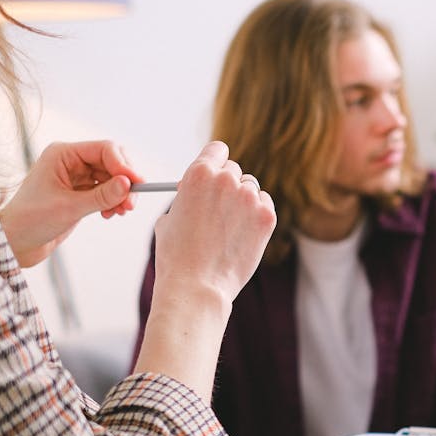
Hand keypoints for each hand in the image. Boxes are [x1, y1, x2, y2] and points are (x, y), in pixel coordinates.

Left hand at [0, 141, 143, 266]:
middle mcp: (70, 161)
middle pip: (111, 161)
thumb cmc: (30, 221)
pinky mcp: (80, 193)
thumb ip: (101, 196)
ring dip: (120, 194)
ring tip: (120, 212)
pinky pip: (106, 190)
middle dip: (124, 181)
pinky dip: (113, 201)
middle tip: (131, 203)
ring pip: (112, 177)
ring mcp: (76, 177)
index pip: (104, 149)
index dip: (123, 165)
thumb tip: (128, 184)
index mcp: (62, 154)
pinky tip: (110, 214)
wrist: (15, 243)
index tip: (136, 184)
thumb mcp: (69, 208)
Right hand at [151, 141, 275, 308]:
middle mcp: (226, 180)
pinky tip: (243, 233)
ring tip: (229, 227)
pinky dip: (257, 214)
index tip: (216, 172)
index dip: (215, 161)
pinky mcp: (267, 216)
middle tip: (219, 209)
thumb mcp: (169, 217)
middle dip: (227, 185)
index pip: (217, 150)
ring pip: (251, 188)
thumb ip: (186, 196)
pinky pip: (266, 204)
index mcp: (198, 174)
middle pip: (234, 170)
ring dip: (243, 201)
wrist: (197, 286)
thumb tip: (193, 192)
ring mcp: (249, 198)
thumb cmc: (177, 256)